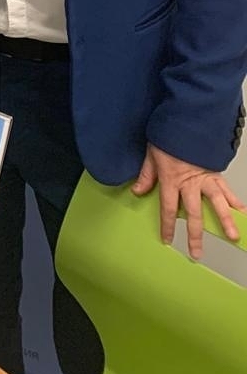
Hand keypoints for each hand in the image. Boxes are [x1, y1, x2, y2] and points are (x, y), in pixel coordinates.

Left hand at [132, 142, 244, 257]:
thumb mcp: (151, 154)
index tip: (168, 240)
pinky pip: (227, 189)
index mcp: (171, 180)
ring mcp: (206, 179)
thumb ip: (146, 175)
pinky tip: (243, 213)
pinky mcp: (216, 172)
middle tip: (197, 253)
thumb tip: (137, 191)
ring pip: (216, 204)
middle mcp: (190, 183)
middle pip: (194, 214)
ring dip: (225, 222)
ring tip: (232, 238)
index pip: (169, 209)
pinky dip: (236, 201)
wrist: (186, 120)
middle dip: (195, 235)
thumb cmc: (167, 136)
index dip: (168, 226)